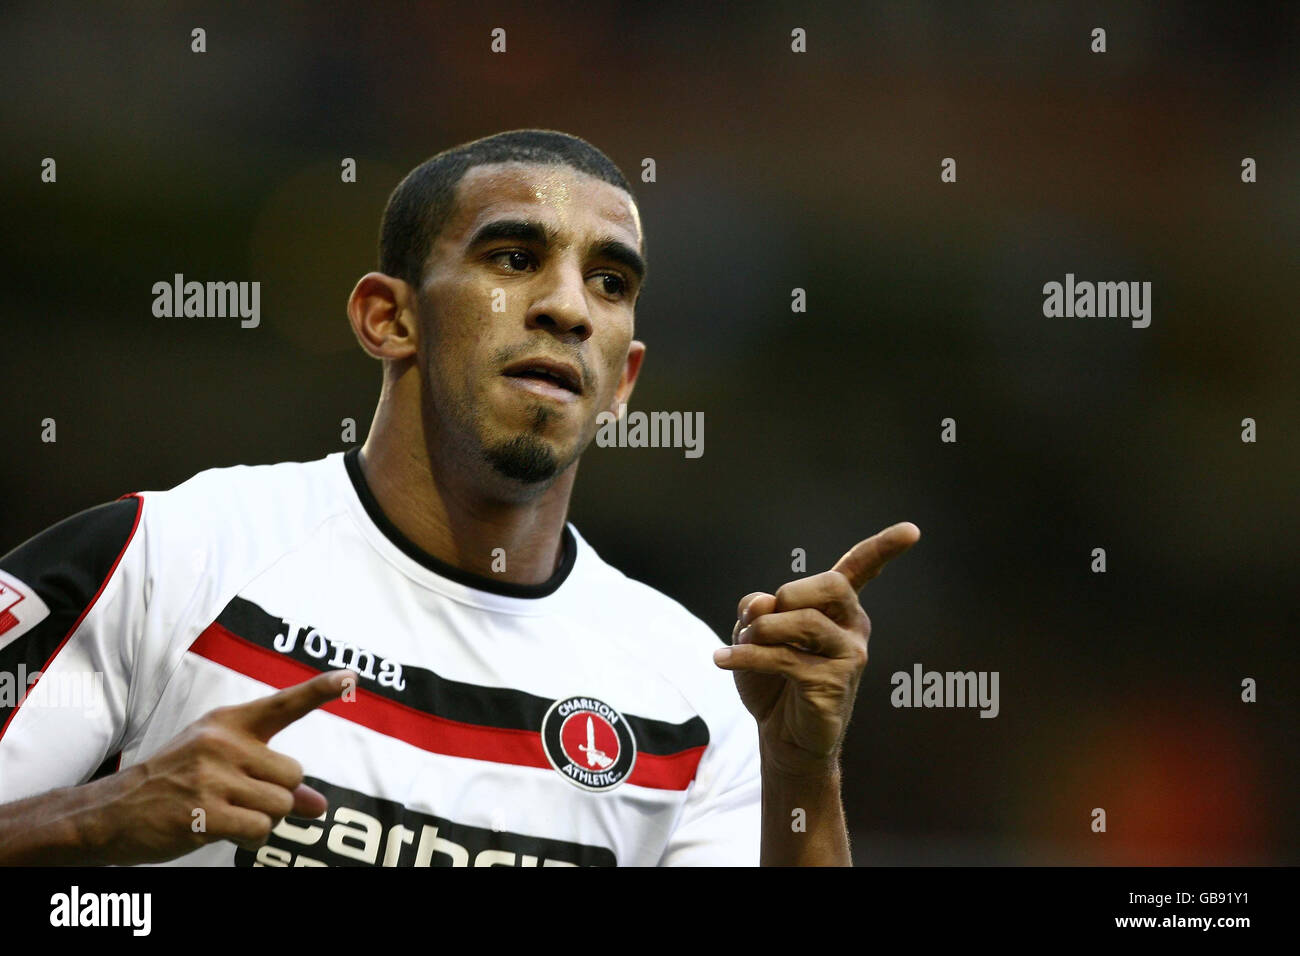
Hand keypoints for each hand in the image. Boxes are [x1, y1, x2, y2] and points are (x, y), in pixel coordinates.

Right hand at [87, 669, 354, 863]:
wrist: (111, 811)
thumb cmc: (175, 783)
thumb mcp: (221, 766)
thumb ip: (274, 779)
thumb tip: (320, 805)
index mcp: (228, 723)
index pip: (284, 704)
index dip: (320, 690)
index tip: (350, 677)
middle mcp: (223, 743)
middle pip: (294, 775)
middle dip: (277, 795)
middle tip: (240, 797)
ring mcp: (212, 777)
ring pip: (281, 804)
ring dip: (263, 818)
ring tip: (226, 811)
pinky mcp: (204, 813)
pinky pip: (260, 828)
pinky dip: (249, 835)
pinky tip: (219, 827)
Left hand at [714, 523, 919, 777]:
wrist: (780, 737)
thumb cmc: (774, 681)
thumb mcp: (755, 634)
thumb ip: (758, 609)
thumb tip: (762, 602)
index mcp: (837, 608)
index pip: (863, 569)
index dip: (885, 547)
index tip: (913, 531)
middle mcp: (853, 627)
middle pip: (832, 584)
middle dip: (789, 593)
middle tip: (764, 619)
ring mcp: (849, 655)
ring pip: (805, 621)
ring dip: (761, 630)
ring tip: (741, 644)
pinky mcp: (834, 683)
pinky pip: (785, 658)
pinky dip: (747, 656)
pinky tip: (724, 660)